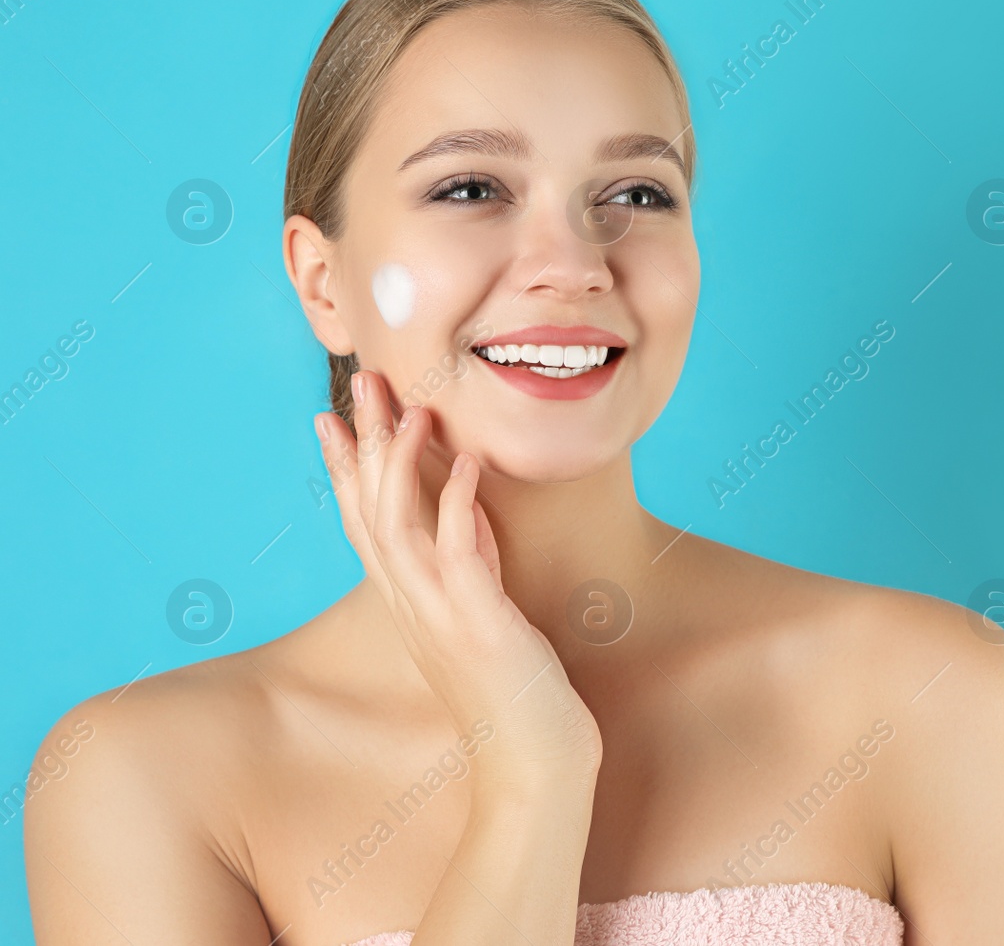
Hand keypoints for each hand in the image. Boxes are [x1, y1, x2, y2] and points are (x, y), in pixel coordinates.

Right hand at [314, 370, 601, 792]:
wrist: (532, 763)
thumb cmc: (513, 693)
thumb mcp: (483, 614)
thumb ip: (469, 564)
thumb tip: (468, 512)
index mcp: (408, 603)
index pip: (362, 523)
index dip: (343, 468)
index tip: (330, 417)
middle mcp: (411, 604)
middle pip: (369, 510)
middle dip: (363, 443)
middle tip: (359, 382)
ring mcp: (439, 614)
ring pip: (398, 524)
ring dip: (401, 461)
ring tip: (411, 406)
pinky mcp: (476, 623)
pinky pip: (457, 552)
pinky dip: (457, 503)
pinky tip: (466, 462)